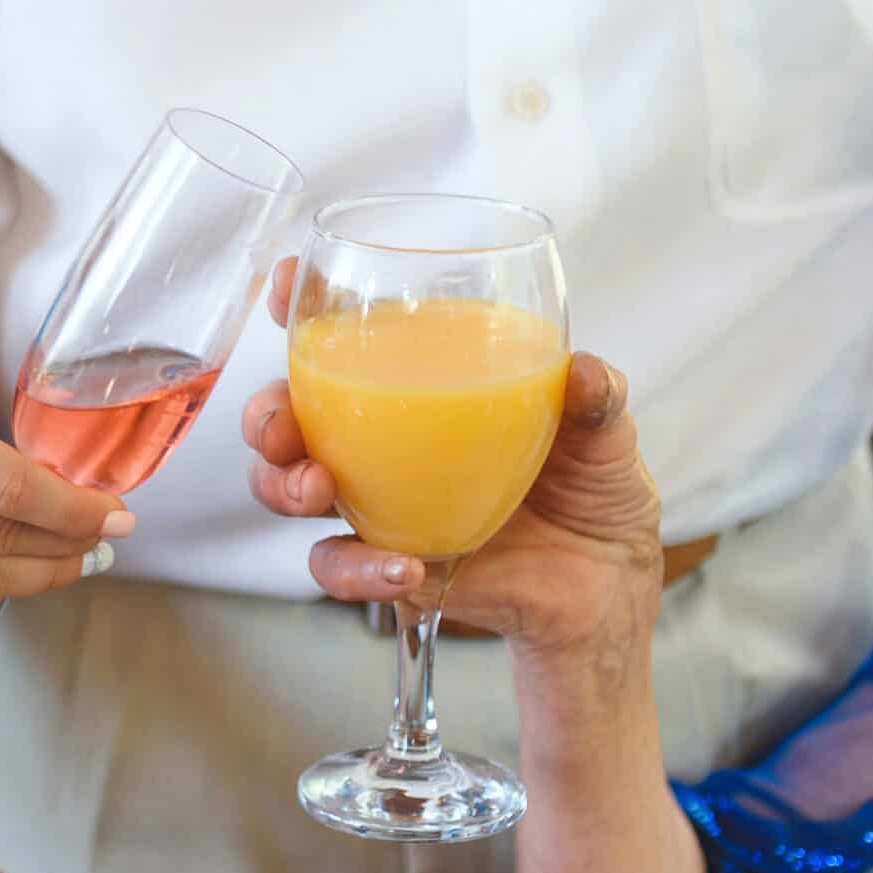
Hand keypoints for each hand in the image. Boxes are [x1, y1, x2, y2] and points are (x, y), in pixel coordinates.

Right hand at [244, 342, 660, 660]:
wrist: (602, 587)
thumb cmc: (594, 491)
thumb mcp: (606, 435)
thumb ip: (597, 400)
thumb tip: (584, 373)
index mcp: (428, 384)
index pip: (353, 336)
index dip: (304, 306)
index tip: (288, 285)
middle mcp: (385, 439)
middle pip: (293, 415)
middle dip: (266, 417)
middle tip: (282, 431)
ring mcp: (378, 502)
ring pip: (290, 485)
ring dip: (283, 484)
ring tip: (318, 490)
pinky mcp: (386, 563)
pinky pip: (339, 564)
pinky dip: (356, 568)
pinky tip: (401, 568)